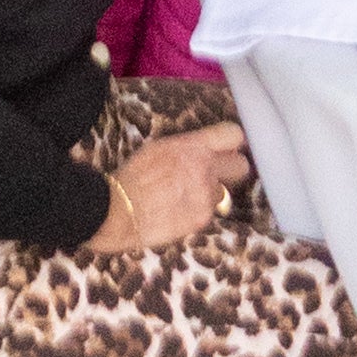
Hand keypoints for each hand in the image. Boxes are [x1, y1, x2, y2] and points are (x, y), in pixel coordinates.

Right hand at [91, 123, 248, 255]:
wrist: (116, 212)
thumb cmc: (133, 176)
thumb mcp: (160, 148)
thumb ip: (189, 148)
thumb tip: (206, 149)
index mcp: (196, 146)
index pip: (234, 136)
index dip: (231, 144)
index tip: (226, 150)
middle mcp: (207, 168)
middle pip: (241, 166)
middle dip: (230, 171)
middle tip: (214, 176)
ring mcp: (206, 196)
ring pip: (223, 194)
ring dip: (208, 195)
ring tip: (183, 199)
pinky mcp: (200, 220)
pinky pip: (207, 214)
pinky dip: (196, 213)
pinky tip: (176, 213)